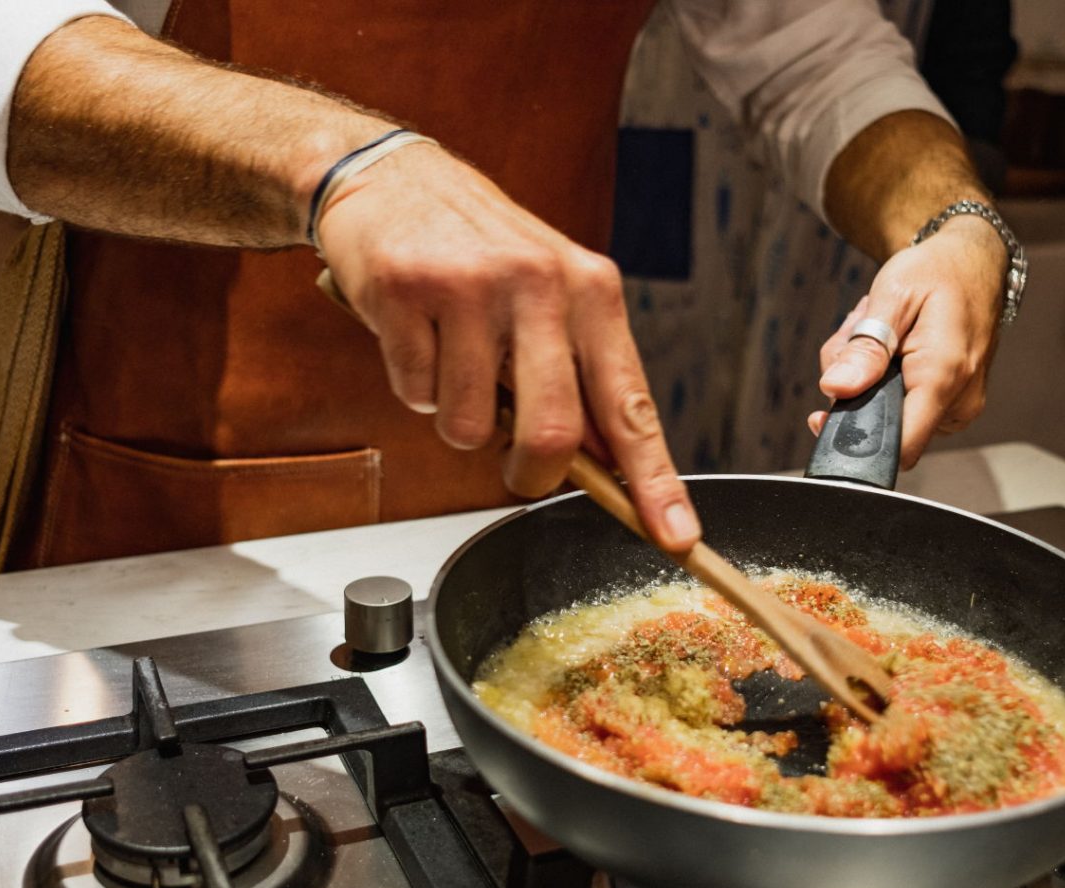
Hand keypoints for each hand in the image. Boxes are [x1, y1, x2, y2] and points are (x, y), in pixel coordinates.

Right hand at [315, 144, 699, 550]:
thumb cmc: (479, 247)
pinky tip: (416, 333)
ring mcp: (472, 287)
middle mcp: (541, 284)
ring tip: (451, 357)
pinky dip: (414, 382)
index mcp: (592, 289)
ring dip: (455, 415)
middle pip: (554, 434)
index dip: (654, 481)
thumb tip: (608, 464)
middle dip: (531, 475)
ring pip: (469, 425)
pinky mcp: (408, 291)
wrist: (390, 176)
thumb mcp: (551, 291)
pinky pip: (417, 393)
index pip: (631, 405)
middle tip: (518, 470)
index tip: (674, 535)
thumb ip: (579, 370)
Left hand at [809, 217, 1005, 468]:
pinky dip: (885, 379)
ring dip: (868, 378)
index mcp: (944, 376)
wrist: (973, 262)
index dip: (855, 438)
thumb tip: (836, 388)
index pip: (898, 447)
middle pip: (882, 425)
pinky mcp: (952, 404)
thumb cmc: (936, 271)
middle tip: (858, 336)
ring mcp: (958, 406)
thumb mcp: (892, 297)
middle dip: (855, 387)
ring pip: (888, 414)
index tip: (824, 413)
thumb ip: (864, 347)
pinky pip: (904, 406)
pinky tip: (890, 346)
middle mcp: (958, 401)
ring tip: (878, 332)